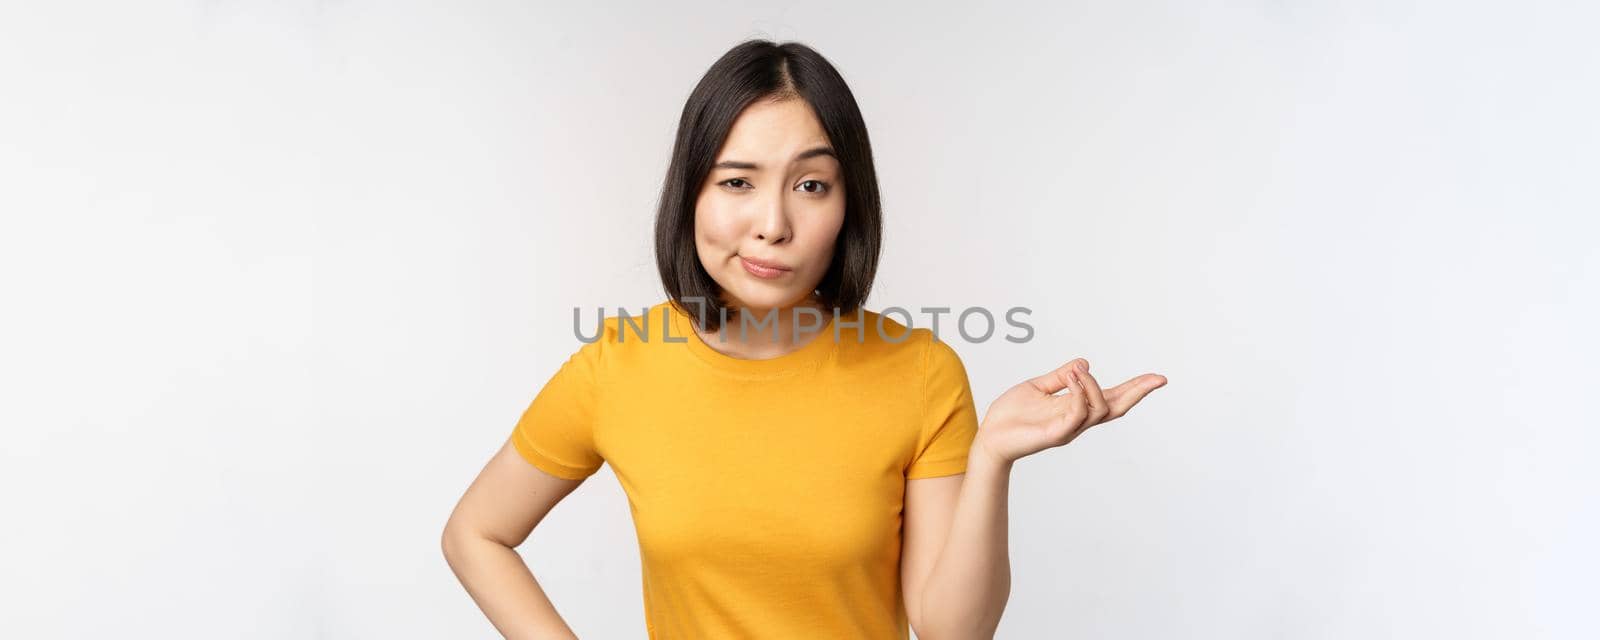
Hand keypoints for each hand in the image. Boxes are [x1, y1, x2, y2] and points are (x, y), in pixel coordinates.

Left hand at [974, 358, 1166, 464]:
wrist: (989, 437)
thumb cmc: (1011, 415)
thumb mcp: (1037, 387)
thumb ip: (1060, 377)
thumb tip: (1083, 362)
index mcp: (1075, 408)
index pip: (1111, 398)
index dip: (1134, 388)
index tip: (1157, 379)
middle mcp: (1077, 420)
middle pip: (1116, 408)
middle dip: (1137, 393)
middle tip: (1156, 380)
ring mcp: (1068, 428)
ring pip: (1098, 410)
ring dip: (1094, 386)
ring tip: (1078, 371)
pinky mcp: (1055, 434)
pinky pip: (1076, 416)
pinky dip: (1079, 395)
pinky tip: (1072, 379)